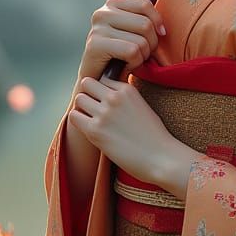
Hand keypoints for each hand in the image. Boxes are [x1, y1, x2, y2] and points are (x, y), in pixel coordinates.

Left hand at [68, 74, 200, 193]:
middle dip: (89, 95)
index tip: (106, 103)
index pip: (103, 79)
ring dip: (82, 109)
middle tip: (94, 110)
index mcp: (127, 89)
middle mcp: (114, 97)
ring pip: (79, 99)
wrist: (161, 157)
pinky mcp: (95, 130)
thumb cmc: (154, 136)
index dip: (102, 91)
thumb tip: (107, 96)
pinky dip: (78, 122)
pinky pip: (74, 116)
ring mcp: (104, 113)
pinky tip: (90, 130)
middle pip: (87, 84)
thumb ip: (125, 98)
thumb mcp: (142, 106)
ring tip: (92, 121)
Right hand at [79, 0, 165, 81]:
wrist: (100, 81)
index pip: (144, 4)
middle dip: (151, 43)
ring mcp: (97, 29)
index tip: (160, 34)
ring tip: (133, 60)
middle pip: (145, 24)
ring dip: (143, 56)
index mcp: (112, 4)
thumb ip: (146, 19)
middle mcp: (102, 13)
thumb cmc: (123, 55)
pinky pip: (131, 52)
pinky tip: (126, 66)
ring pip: (140, 40)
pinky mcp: (95, 46)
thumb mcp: (135, 32)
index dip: (157, 21)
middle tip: (143, 53)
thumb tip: (163, 26)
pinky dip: (135, 63)